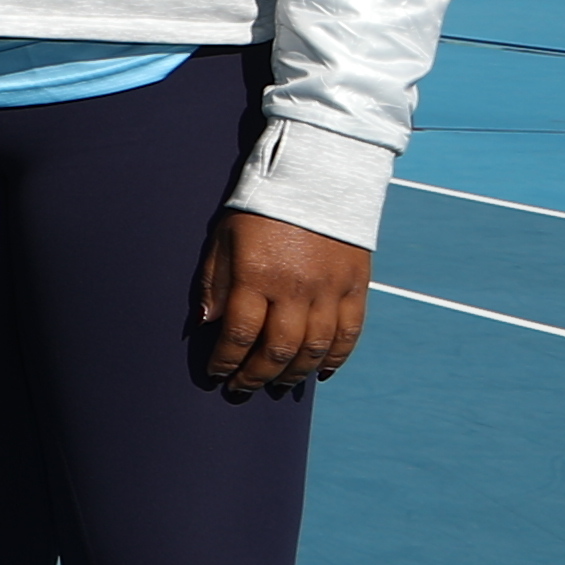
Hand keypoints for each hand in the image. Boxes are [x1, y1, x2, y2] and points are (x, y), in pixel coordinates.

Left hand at [196, 208, 371, 395]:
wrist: (318, 177)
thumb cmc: (261, 208)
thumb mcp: (224, 238)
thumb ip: (215, 283)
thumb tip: (207, 325)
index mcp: (258, 275)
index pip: (240, 333)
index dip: (226, 360)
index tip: (216, 374)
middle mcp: (296, 288)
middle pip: (278, 350)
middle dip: (256, 376)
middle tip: (242, 388)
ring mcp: (331, 289)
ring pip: (314, 349)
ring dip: (293, 374)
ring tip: (276, 384)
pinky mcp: (357, 287)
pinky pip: (349, 334)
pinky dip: (335, 358)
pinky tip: (320, 372)